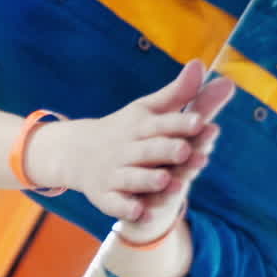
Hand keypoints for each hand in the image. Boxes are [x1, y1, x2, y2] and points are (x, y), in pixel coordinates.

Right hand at [28, 61, 231, 223]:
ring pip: (131, 178)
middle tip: (185, 150)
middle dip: (165, 150)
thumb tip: (200, 63)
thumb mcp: (148, 112)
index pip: (160, 123)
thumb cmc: (125, 131)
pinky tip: (140, 213)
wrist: (75, 153)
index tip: (200, 122)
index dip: (179, 123)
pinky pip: (114, 204)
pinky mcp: (104, 196)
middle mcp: (125, 150)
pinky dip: (126, 209)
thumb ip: (178, 93)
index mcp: (139, 127)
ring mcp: (113, 173)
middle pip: (147, 150)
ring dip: (147, 179)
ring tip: (166, 180)